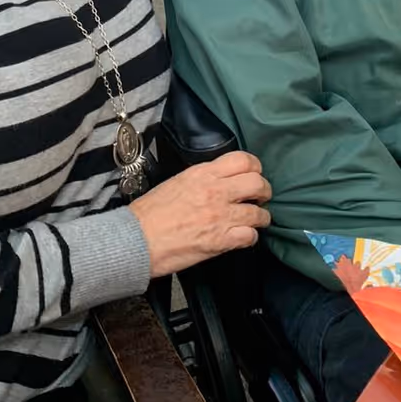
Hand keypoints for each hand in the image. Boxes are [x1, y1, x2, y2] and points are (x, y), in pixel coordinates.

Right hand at [129, 152, 271, 278]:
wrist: (136, 239)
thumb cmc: (150, 213)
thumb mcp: (176, 182)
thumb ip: (202, 178)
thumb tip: (218, 180)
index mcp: (203, 174)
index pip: (243, 160)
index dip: (254, 167)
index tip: (253, 174)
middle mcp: (215, 192)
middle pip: (257, 183)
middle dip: (263, 191)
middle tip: (260, 197)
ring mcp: (220, 217)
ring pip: (259, 213)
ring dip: (260, 217)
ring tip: (256, 220)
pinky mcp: (220, 241)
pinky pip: (250, 236)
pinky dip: (250, 237)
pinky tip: (243, 237)